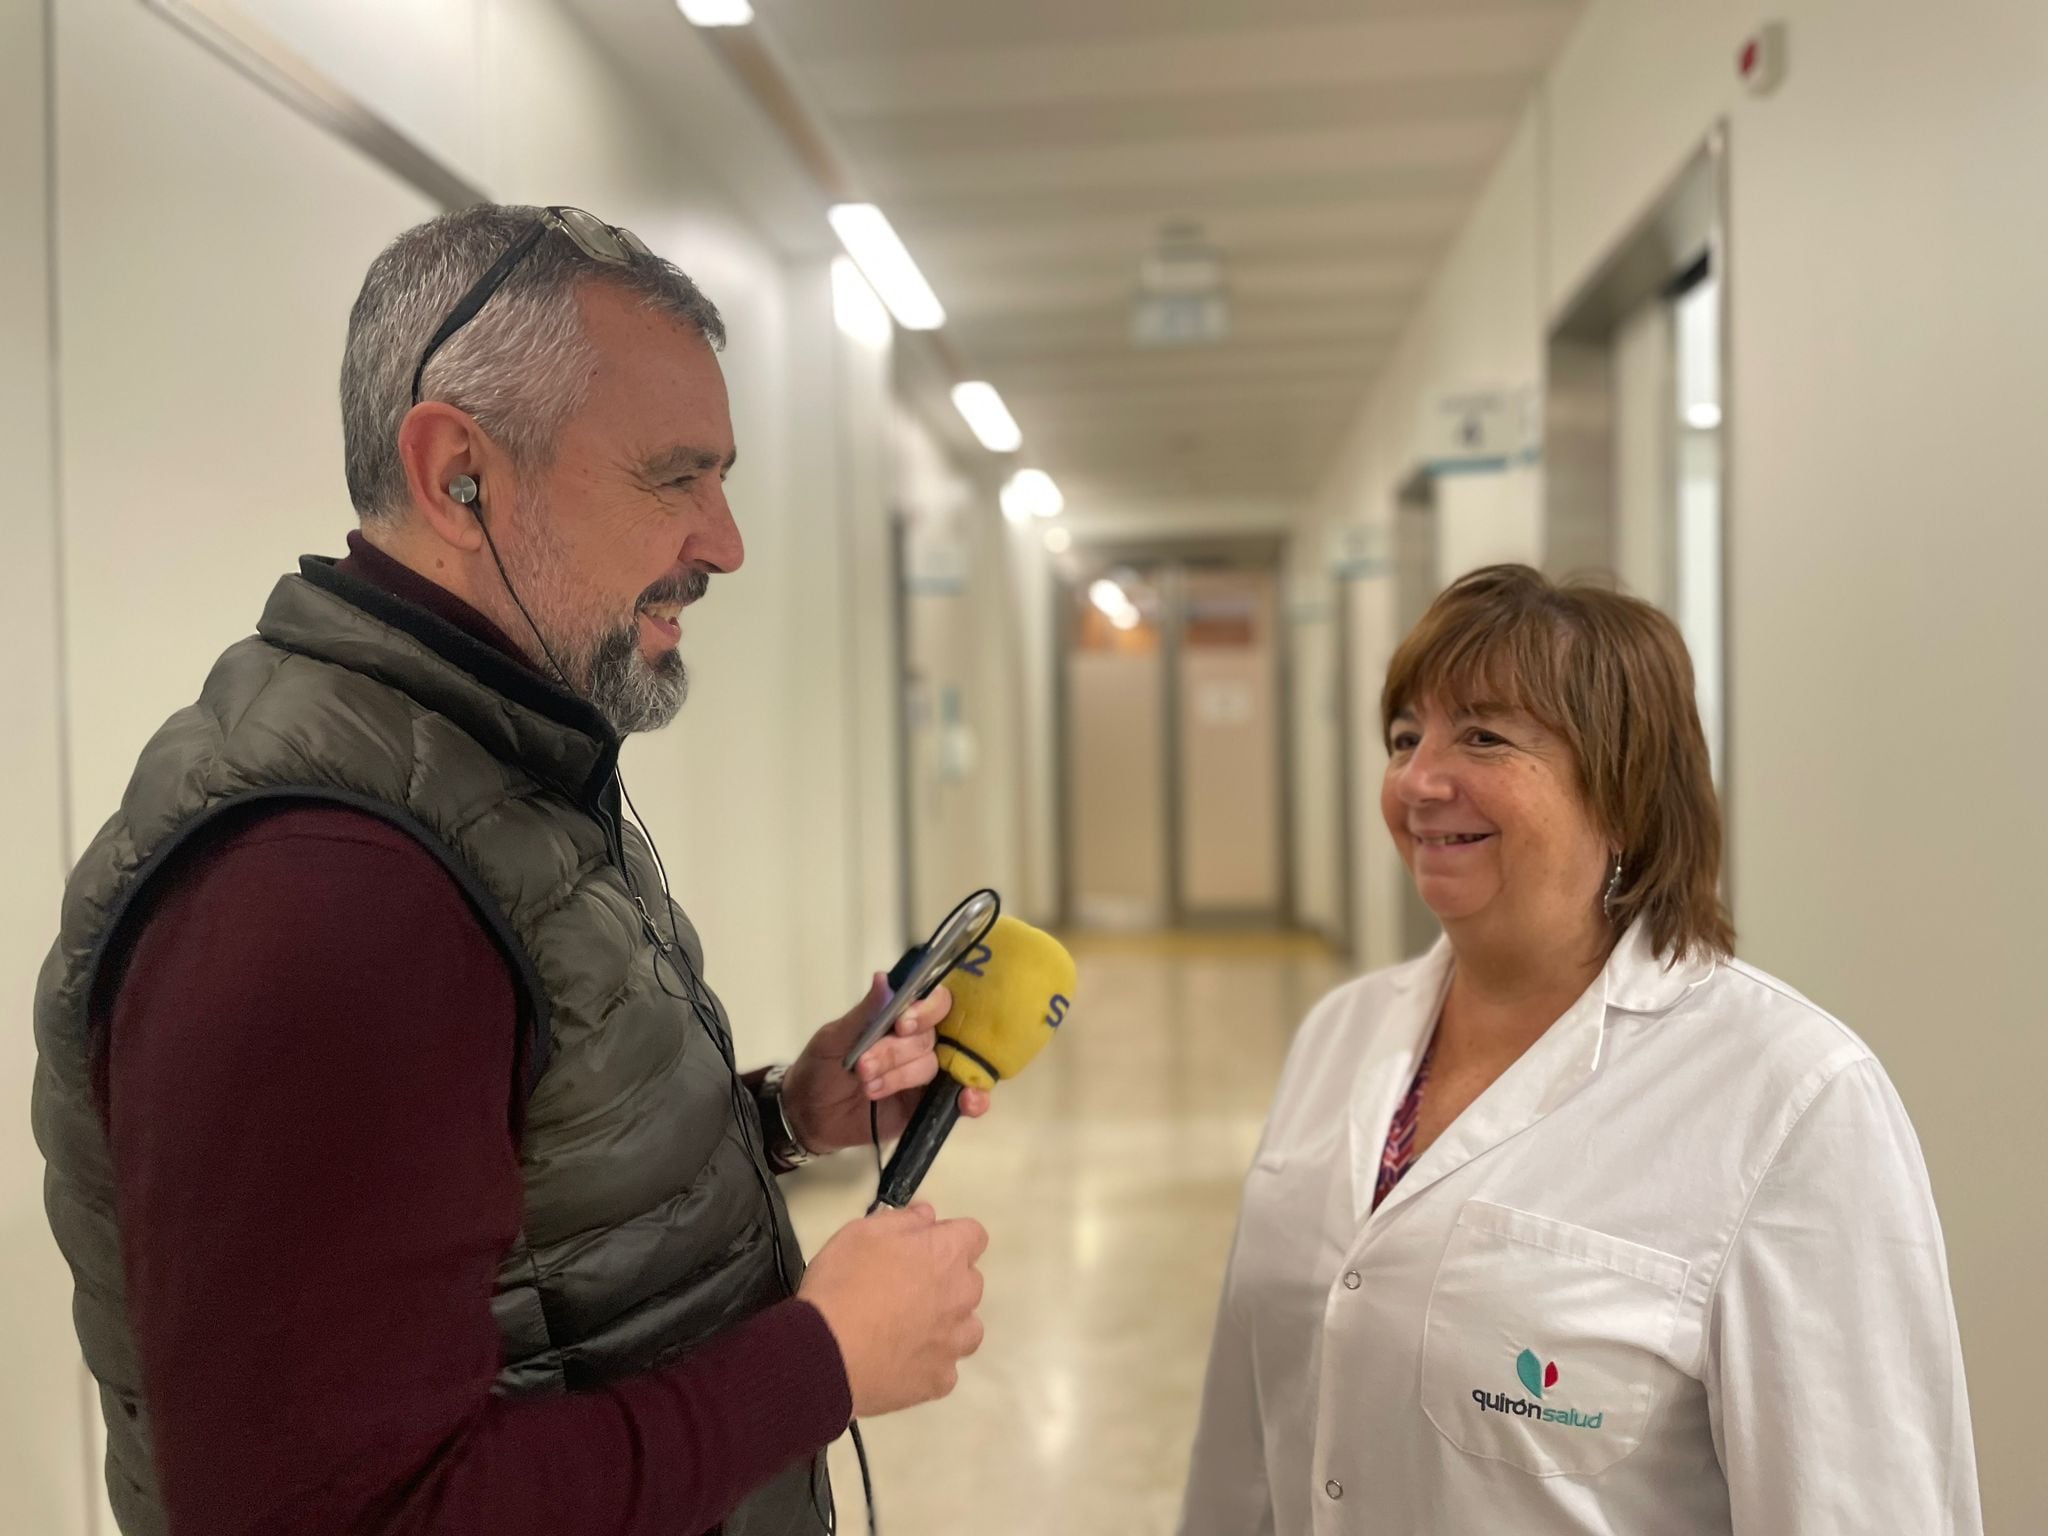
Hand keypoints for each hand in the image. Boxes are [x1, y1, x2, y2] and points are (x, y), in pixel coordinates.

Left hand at [779, 975, 992, 1154]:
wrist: (810, 1116)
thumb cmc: (820, 1068)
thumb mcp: (834, 1038)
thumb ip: (864, 1013)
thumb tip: (883, 979)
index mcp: (901, 1018)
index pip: (934, 1003)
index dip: (926, 1011)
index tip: (902, 1025)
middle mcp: (919, 1042)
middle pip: (932, 1037)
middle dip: (896, 1053)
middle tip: (864, 1067)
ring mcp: (926, 1074)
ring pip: (934, 1066)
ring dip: (902, 1077)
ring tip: (869, 1088)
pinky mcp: (928, 1104)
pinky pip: (959, 1098)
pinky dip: (973, 1099)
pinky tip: (967, 1102)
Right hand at [799, 1203, 987, 1416]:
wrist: (825, 1354)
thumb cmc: (842, 1284)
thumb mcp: (861, 1232)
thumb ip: (902, 1220)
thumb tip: (928, 1216)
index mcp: (945, 1255)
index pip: (973, 1235)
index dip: (947, 1238)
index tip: (920, 1247)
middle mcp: (961, 1297)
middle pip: (969, 1282)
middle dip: (945, 1280)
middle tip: (904, 1288)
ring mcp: (953, 1344)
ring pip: (966, 1327)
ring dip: (946, 1324)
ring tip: (907, 1330)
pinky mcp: (940, 1382)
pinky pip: (945, 1368)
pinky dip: (929, 1364)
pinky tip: (901, 1364)